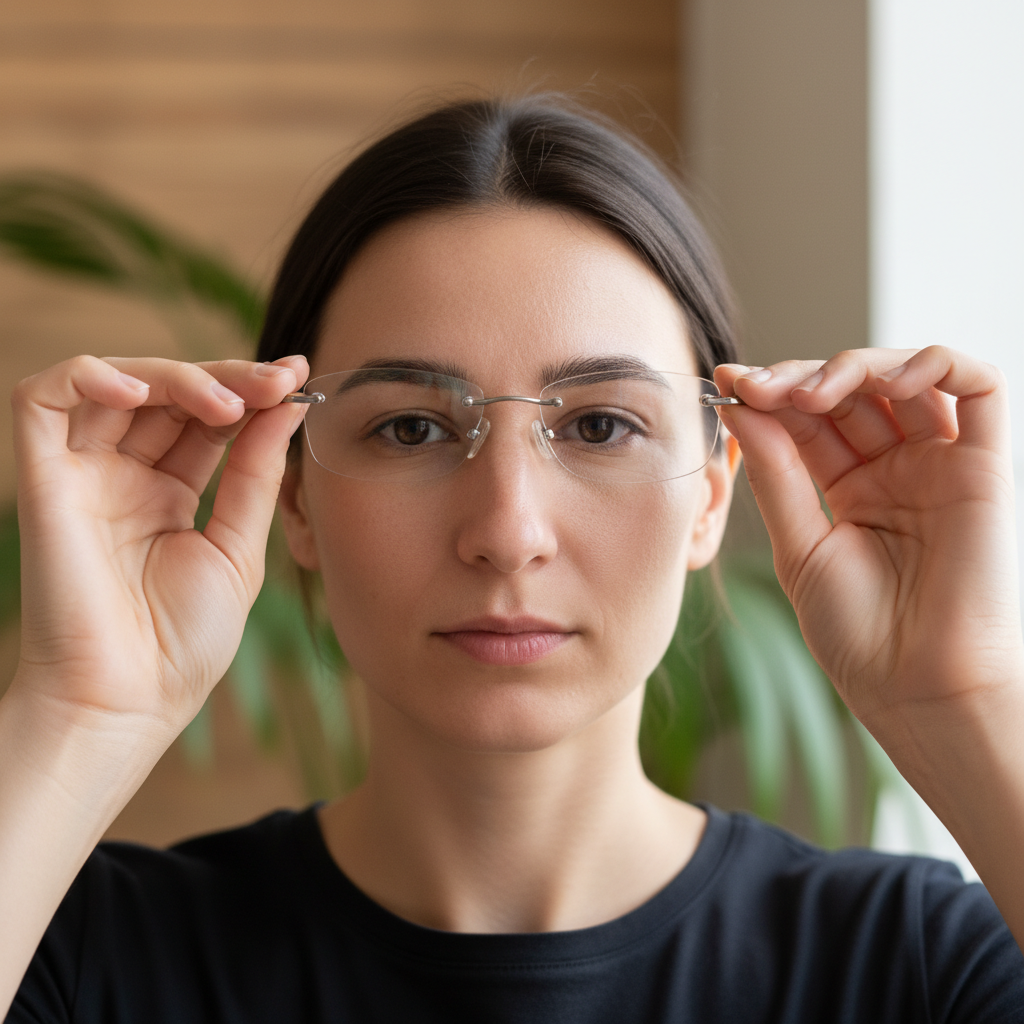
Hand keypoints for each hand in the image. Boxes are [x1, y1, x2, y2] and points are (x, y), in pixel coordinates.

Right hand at [10, 354, 307, 737]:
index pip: (208, 419)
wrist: (129, 701)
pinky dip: (87, 376)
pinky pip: (41, 400)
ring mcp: (83, 474)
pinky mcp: (43, 479)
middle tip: (277, 379)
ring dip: (176, 376)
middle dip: (227, 378)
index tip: (298, 378)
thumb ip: (256, 474)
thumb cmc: (182, 642)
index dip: (250, 392)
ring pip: (117, 383)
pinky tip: (139, 389)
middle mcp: (124, 476)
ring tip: (228, 401)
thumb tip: (287, 407)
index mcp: (170, 494)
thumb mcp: (237, 548)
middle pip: (170, 394)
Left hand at [715, 346, 1023, 734]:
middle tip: (758, 386)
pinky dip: (933, 363)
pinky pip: (979, 386)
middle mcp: (896, 468)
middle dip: (799, 376)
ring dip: (853, 366)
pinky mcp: (987, 465)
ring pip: (905, 375)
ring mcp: (940, 463)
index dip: (771, 392)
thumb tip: (740, 406)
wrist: (916, 686)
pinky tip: (885, 382)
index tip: (728, 381)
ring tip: (809, 394)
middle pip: (850, 390)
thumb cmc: (858, 633)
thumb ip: (776, 473)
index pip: (809, 417)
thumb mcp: (799, 545)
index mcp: (850, 486)